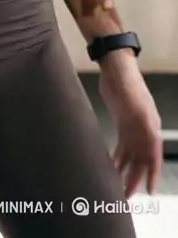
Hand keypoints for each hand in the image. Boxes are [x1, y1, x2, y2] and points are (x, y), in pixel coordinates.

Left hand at [98, 51, 162, 196]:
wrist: (115, 68)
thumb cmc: (126, 81)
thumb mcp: (135, 101)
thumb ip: (142, 118)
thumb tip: (153, 139)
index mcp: (150, 126)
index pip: (154, 156)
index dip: (152, 174)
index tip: (150, 191)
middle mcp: (144, 131)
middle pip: (141, 160)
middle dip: (135, 179)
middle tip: (126, 197)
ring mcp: (133, 129)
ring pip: (131, 157)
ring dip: (125, 172)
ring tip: (117, 188)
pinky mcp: (122, 125)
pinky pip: (121, 148)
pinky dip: (117, 159)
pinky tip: (111, 168)